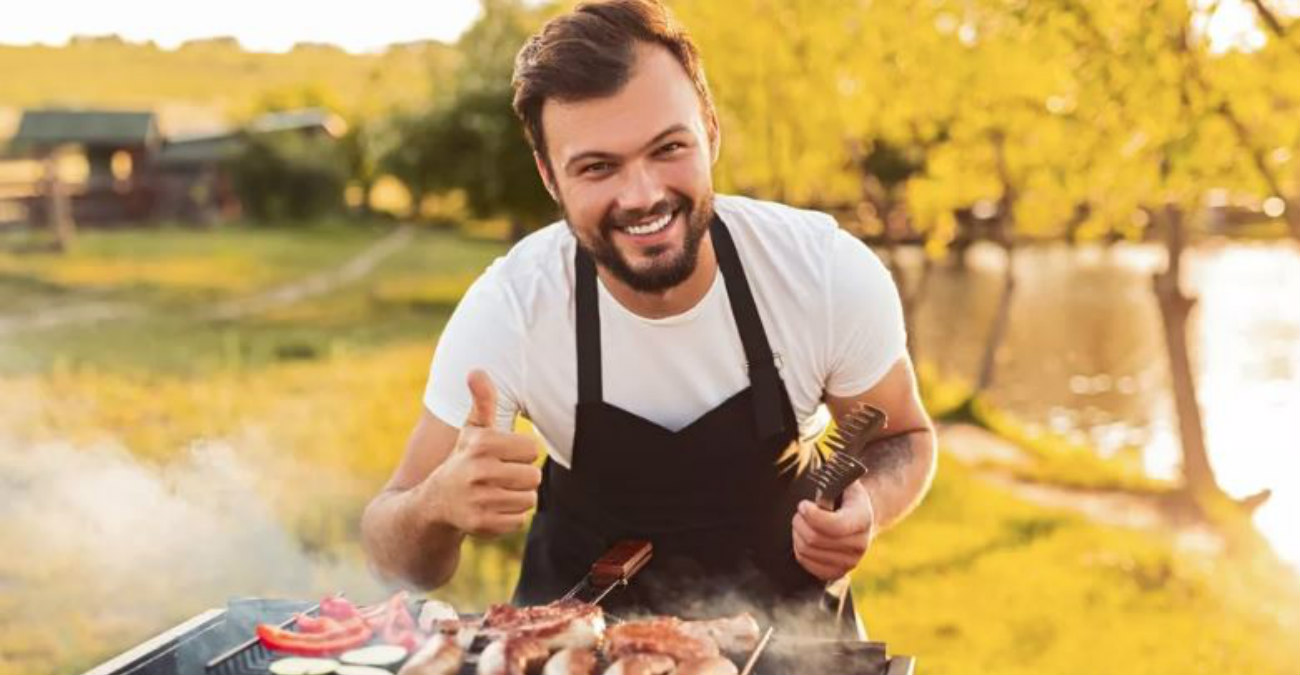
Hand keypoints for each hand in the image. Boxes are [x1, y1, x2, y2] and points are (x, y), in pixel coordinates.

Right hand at [422, 369, 541, 536]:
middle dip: (521, 477)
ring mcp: (479, 499)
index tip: (501, 456)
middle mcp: (478, 471)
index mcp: (481, 443)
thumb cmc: (463, 459)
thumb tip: (476, 370)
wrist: (435, 502)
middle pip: (533, 476)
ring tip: (495, 492)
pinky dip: (509, 518)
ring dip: (517, 497)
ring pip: (529, 499)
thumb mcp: (471, 430)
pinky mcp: (481, 525)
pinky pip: (519, 521)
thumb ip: (482, 401)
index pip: (532, 449)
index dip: (520, 453)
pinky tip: (490, 509)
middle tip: (499, 477)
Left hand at [792, 480, 874, 580]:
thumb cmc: (847, 498)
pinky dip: (799, 549)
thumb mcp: (847, 483)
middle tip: (799, 512)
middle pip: (815, 539)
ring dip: (797, 534)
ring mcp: (849, 563)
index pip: (833, 526)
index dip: (812, 515)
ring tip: (801, 523)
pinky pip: (807, 564)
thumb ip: (837, 476)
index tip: (803, 504)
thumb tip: (830, 460)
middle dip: (800, 522)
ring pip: (807, 551)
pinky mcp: (836, 573)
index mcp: (863, 520)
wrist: (860, 521)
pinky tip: (803, 537)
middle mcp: (859, 545)